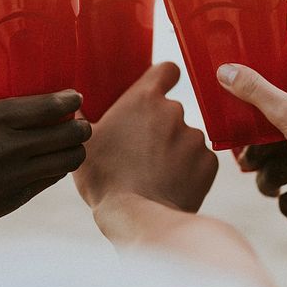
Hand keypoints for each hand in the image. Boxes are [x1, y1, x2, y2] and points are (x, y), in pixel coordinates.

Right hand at [0, 91, 90, 230]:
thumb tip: (32, 106)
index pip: (51, 106)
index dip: (71, 101)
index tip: (75, 99)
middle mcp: (9, 144)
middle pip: (70, 133)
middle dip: (82, 127)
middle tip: (81, 124)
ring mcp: (16, 172)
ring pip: (69, 159)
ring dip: (74, 150)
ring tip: (69, 145)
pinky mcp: (18, 196)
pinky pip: (53, 178)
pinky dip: (57, 168)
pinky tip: (51, 162)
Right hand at [74, 62, 218, 215]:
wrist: (138, 216)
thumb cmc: (105, 178)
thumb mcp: (84, 144)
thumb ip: (85, 118)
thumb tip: (77, 108)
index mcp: (144, 99)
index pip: (166, 70)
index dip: (162, 79)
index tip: (156, 91)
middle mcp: (175, 111)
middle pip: (171, 111)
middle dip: (159, 126)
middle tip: (140, 150)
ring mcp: (195, 137)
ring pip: (185, 137)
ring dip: (174, 149)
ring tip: (154, 174)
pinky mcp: (209, 162)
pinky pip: (199, 160)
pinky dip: (189, 170)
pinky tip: (171, 185)